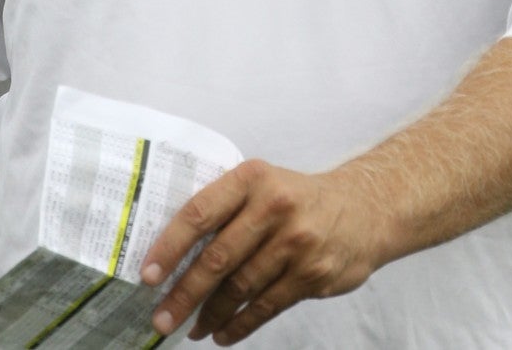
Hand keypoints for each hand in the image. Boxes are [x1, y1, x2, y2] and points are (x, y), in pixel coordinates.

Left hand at [141, 158, 382, 345]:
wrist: (364, 209)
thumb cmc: (297, 197)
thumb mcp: (263, 184)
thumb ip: (227, 208)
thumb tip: (173, 251)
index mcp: (252, 178)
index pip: (201, 213)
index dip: (171, 246)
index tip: (148, 275)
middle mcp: (274, 207)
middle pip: (218, 258)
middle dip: (185, 293)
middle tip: (161, 318)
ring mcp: (296, 243)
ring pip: (241, 288)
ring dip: (211, 314)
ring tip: (192, 328)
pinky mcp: (312, 275)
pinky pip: (266, 307)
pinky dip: (240, 325)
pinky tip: (222, 333)